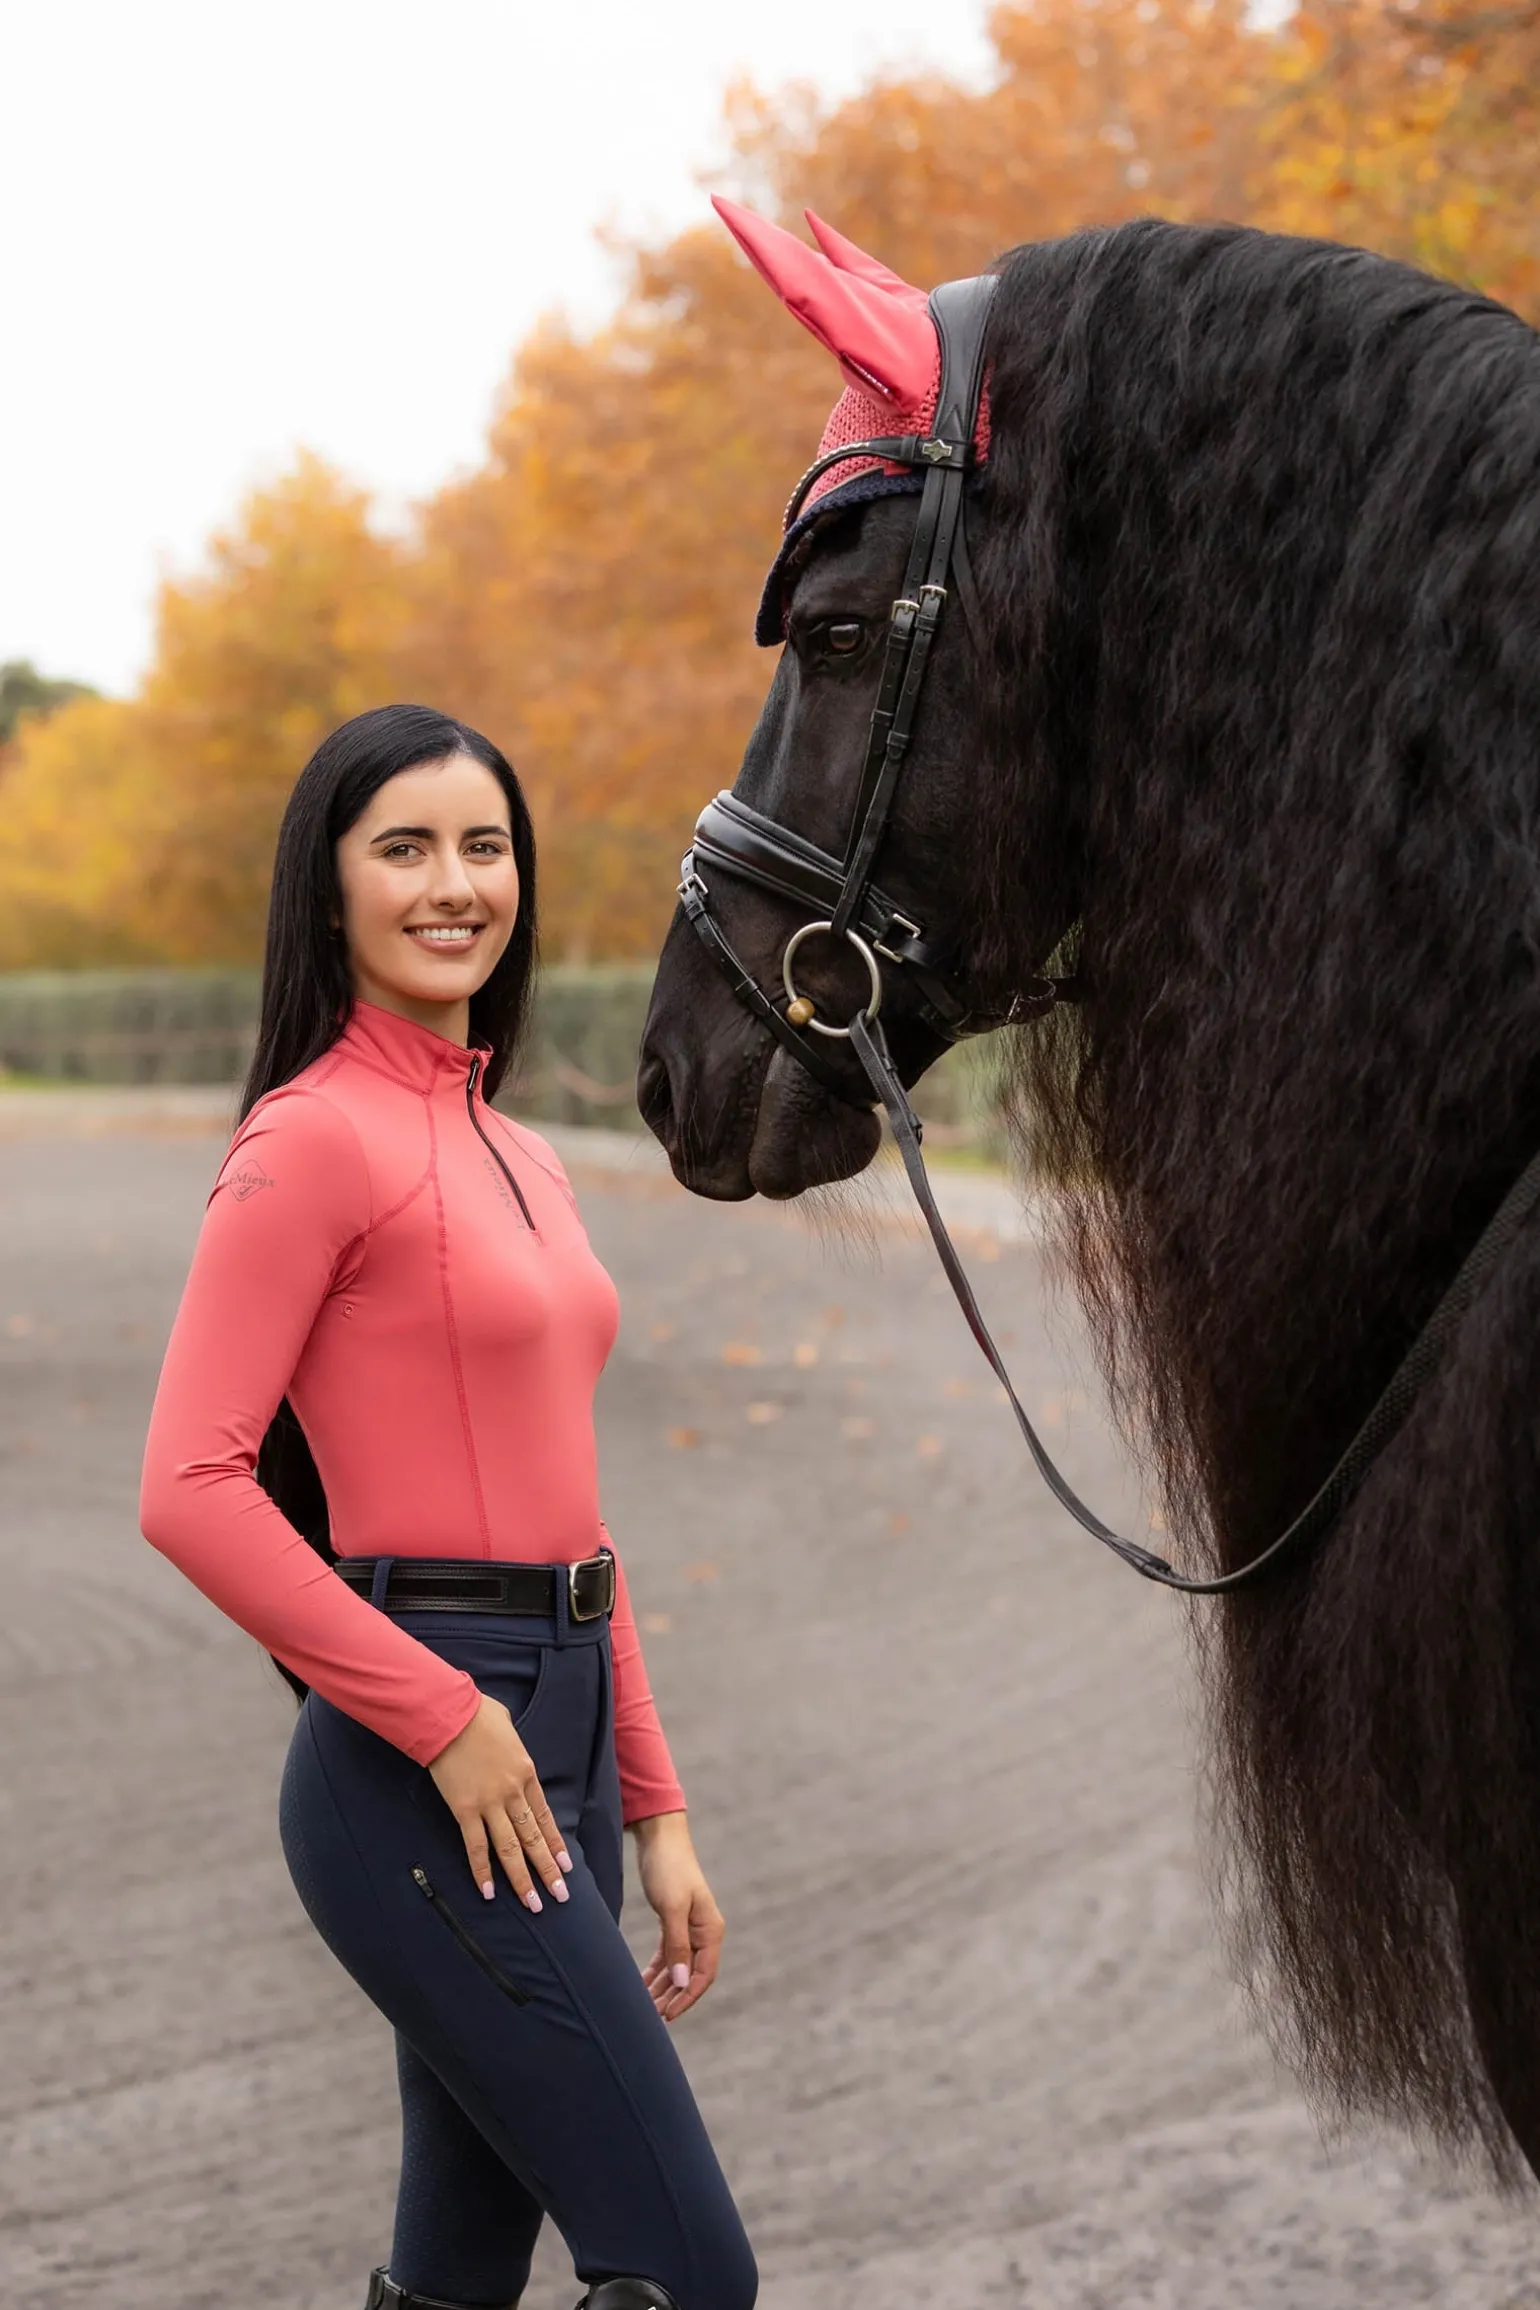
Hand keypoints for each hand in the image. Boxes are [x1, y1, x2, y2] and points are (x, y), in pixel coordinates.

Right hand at [427, 1693, 571, 1912]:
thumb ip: (512, 1744)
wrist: (449, 1713)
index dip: (555, 1844)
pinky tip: (489, 1892)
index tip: (566, 1866)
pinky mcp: (464, 1809)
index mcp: (526, 1773)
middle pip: (533, 1838)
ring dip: (522, 1879)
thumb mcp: (507, 1725)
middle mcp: (513, 1793)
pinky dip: (482, 1871)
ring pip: (510, 1849)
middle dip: (548, 1870)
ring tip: (534, 1904)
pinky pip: (476, 1847)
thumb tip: (508, 1742)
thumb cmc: (476, 1713)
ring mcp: (489, 1803)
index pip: (545, 1817)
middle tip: (560, 1896)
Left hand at [633, 1811, 722, 2021]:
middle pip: (691, 1975)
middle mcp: (704, 1931)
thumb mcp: (672, 1908)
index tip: (667, 2016)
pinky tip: (642, 1984)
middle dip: (672, 1997)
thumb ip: (678, 1946)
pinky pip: (668, 1954)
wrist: (659, 1837)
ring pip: (678, 1967)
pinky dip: (656, 1970)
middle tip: (650, 2018)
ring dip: (663, 1987)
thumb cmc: (668, 1869)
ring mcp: (689, 1927)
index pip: (704, 1975)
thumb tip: (682, 1982)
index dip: (687, 1998)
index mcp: (710, 1930)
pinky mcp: (673, 1921)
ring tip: (644, 2007)